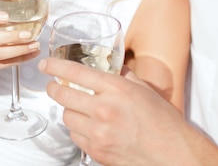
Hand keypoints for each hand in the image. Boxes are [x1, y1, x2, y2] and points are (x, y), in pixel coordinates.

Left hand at [40, 58, 206, 165]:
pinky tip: (88, 126)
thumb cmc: (163, 122)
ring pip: (67, 117)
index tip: (46, 65)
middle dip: (53, 89)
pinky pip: (75, 136)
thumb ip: (124, 76)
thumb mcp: (144, 89)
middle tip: (53, 86)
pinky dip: (78, 129)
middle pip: (63, 95)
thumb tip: (112, 67)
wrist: (171, 153)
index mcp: (116, 89)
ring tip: (78, 108)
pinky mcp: (96, 151)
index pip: (76, 73)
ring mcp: (98, 132)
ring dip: (69, 110)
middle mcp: (104, 109)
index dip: (56, 67)